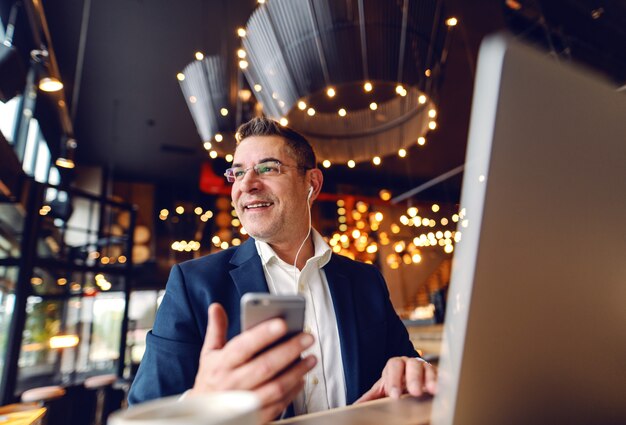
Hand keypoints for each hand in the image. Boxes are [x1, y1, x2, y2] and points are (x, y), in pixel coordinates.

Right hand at [190, 303, 316, 422]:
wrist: (203, 418)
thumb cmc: (211, 381)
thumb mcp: (209, 355)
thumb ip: (216, 330)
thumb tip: (216, 307)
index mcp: (221, 365)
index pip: (243, 347)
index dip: (263, 334)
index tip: (282, 323)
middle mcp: (232, 384)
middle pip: (265, 366)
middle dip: (289, 349)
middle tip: (307, 337)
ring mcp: (243, 404)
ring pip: (276, 387)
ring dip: (297, 371)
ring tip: (311, 358)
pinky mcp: (255, 418)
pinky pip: (279, 404)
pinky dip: (293, 391)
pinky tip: (301, 378)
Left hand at [356, 356, 436, 402]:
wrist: (409, 383)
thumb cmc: (395, 385)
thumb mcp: (382, 390)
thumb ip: (371, 396)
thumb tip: (355, 406)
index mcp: (395, 364)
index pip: (394, 366)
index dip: (394, 380)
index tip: (394, 395)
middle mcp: (411, 363)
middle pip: (412, 365)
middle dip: (413, 379)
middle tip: (414, 392)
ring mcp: (425, 368)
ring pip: (428, 369)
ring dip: (430, 380)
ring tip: (431, 390)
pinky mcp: (437, 376)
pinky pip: (440, 376)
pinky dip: (442, 382)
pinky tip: (443, 388)